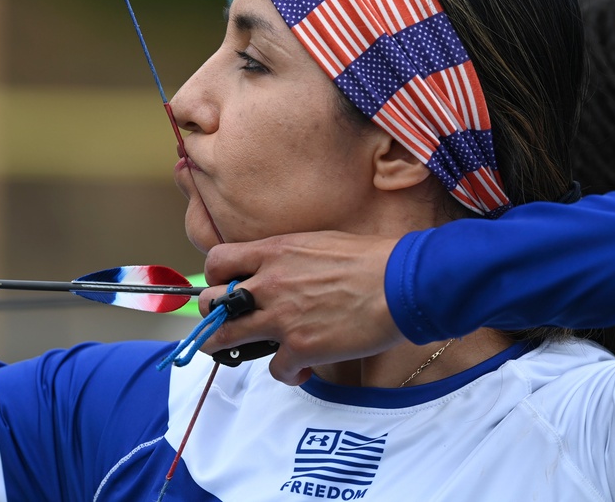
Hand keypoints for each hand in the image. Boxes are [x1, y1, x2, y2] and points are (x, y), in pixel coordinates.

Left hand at [198, 231, 405, 384]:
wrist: (403, 283)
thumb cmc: (370, 259)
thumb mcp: (317, 242)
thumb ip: (288, 257)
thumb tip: (278, 269)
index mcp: (273, 252)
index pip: (217, 260)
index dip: (216, 276)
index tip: (226, 286)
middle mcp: (268, 284)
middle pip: (211, 303)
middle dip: (213, 315)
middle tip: (227, 323)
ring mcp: (281, 318)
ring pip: (226, 338)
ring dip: (230, 349)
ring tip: (242, 352)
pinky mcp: (301, 347)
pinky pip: (275, 370)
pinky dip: (287, 373)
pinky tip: (302, 369)